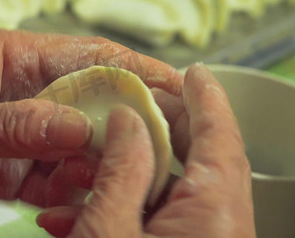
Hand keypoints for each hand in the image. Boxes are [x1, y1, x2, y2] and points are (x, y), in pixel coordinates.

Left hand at [0, 29, 181, 206]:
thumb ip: (20, 126)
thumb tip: (81, 130)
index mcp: (13, 58)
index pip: (88, 57)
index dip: (136, 70)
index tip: (176, 87)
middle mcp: (22, 91)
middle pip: (89, 106)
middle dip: (120, 129)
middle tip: (156, 151)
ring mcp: (15, 129)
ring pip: (71, 147)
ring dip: (88, 167)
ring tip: (103, 185)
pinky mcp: (4, 163)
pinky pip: (46, 176)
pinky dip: (59, 191)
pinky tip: (66, 203)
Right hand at [37, 63, 255, 237]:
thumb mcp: (108, 230)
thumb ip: (121, 171)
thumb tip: (127, 122)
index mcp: (212, 215)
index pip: (220, 137)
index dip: (206, 98)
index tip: (195, 72)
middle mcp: (220, 228)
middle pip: (200, 159)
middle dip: (162, 129)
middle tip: (136, 107)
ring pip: (173, 192)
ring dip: (127, 176)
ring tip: (83, 169)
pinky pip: (160, 221)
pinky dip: (123, 210)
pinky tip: (74, 214)